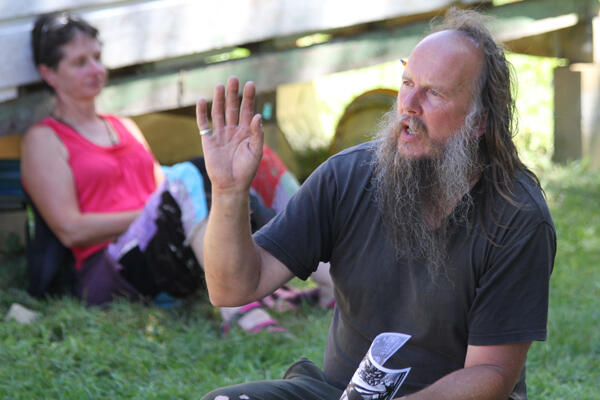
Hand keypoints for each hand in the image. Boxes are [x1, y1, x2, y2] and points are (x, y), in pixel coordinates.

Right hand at [196, 76, 262, 195]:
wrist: (231, 185)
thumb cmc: (247, 170)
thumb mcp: (256, 151)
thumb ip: (257, 134)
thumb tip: (258, 116)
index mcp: (247, 131)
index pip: (248, 110)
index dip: (249, 97)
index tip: (250, 84)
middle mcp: (233, 129)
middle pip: (233, 107)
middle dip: (233, 93)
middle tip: (234, 78)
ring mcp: (221, 134)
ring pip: (219, 112)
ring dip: (219, 99)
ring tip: (220, 85)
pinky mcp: (208, 140)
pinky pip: (204, 123)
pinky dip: (202, 112)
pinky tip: (202, 101)